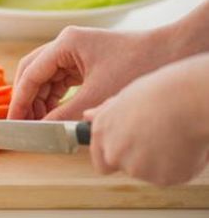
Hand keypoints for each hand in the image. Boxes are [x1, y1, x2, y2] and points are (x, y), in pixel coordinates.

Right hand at [8, 26, 172, 119]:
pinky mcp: (83, 60)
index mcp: (65, 44)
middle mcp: (65, 44)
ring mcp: (74, 51)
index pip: (31, 73)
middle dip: (27, 98)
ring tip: (39, 123)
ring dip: (40, 99)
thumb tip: (42, 130)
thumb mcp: (96, 96)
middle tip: (23, 123)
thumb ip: (64, 115)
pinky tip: (53, 113)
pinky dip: (54, 97)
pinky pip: (60, 79)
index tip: (13, 121)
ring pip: (45, 76)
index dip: (20, 100)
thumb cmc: (136, 66)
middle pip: (33, 71)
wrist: (170, 53)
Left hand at [84, 53, 208, 185]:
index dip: (115, 158)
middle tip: (155, 136)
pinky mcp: (160, 177)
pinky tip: (180, 144)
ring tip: (169, 134)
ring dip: (158, 160)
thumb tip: (87, 116)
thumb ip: (104, 113)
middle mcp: (113, 152)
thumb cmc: (156, 93)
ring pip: (148, 171)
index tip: (129, 150)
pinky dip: (176, 166)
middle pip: (125, 167)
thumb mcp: (122, 98)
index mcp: (101, 132)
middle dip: (138, 157)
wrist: (184, 100)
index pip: (101, 162)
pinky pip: (168, 176)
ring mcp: (135, 167)